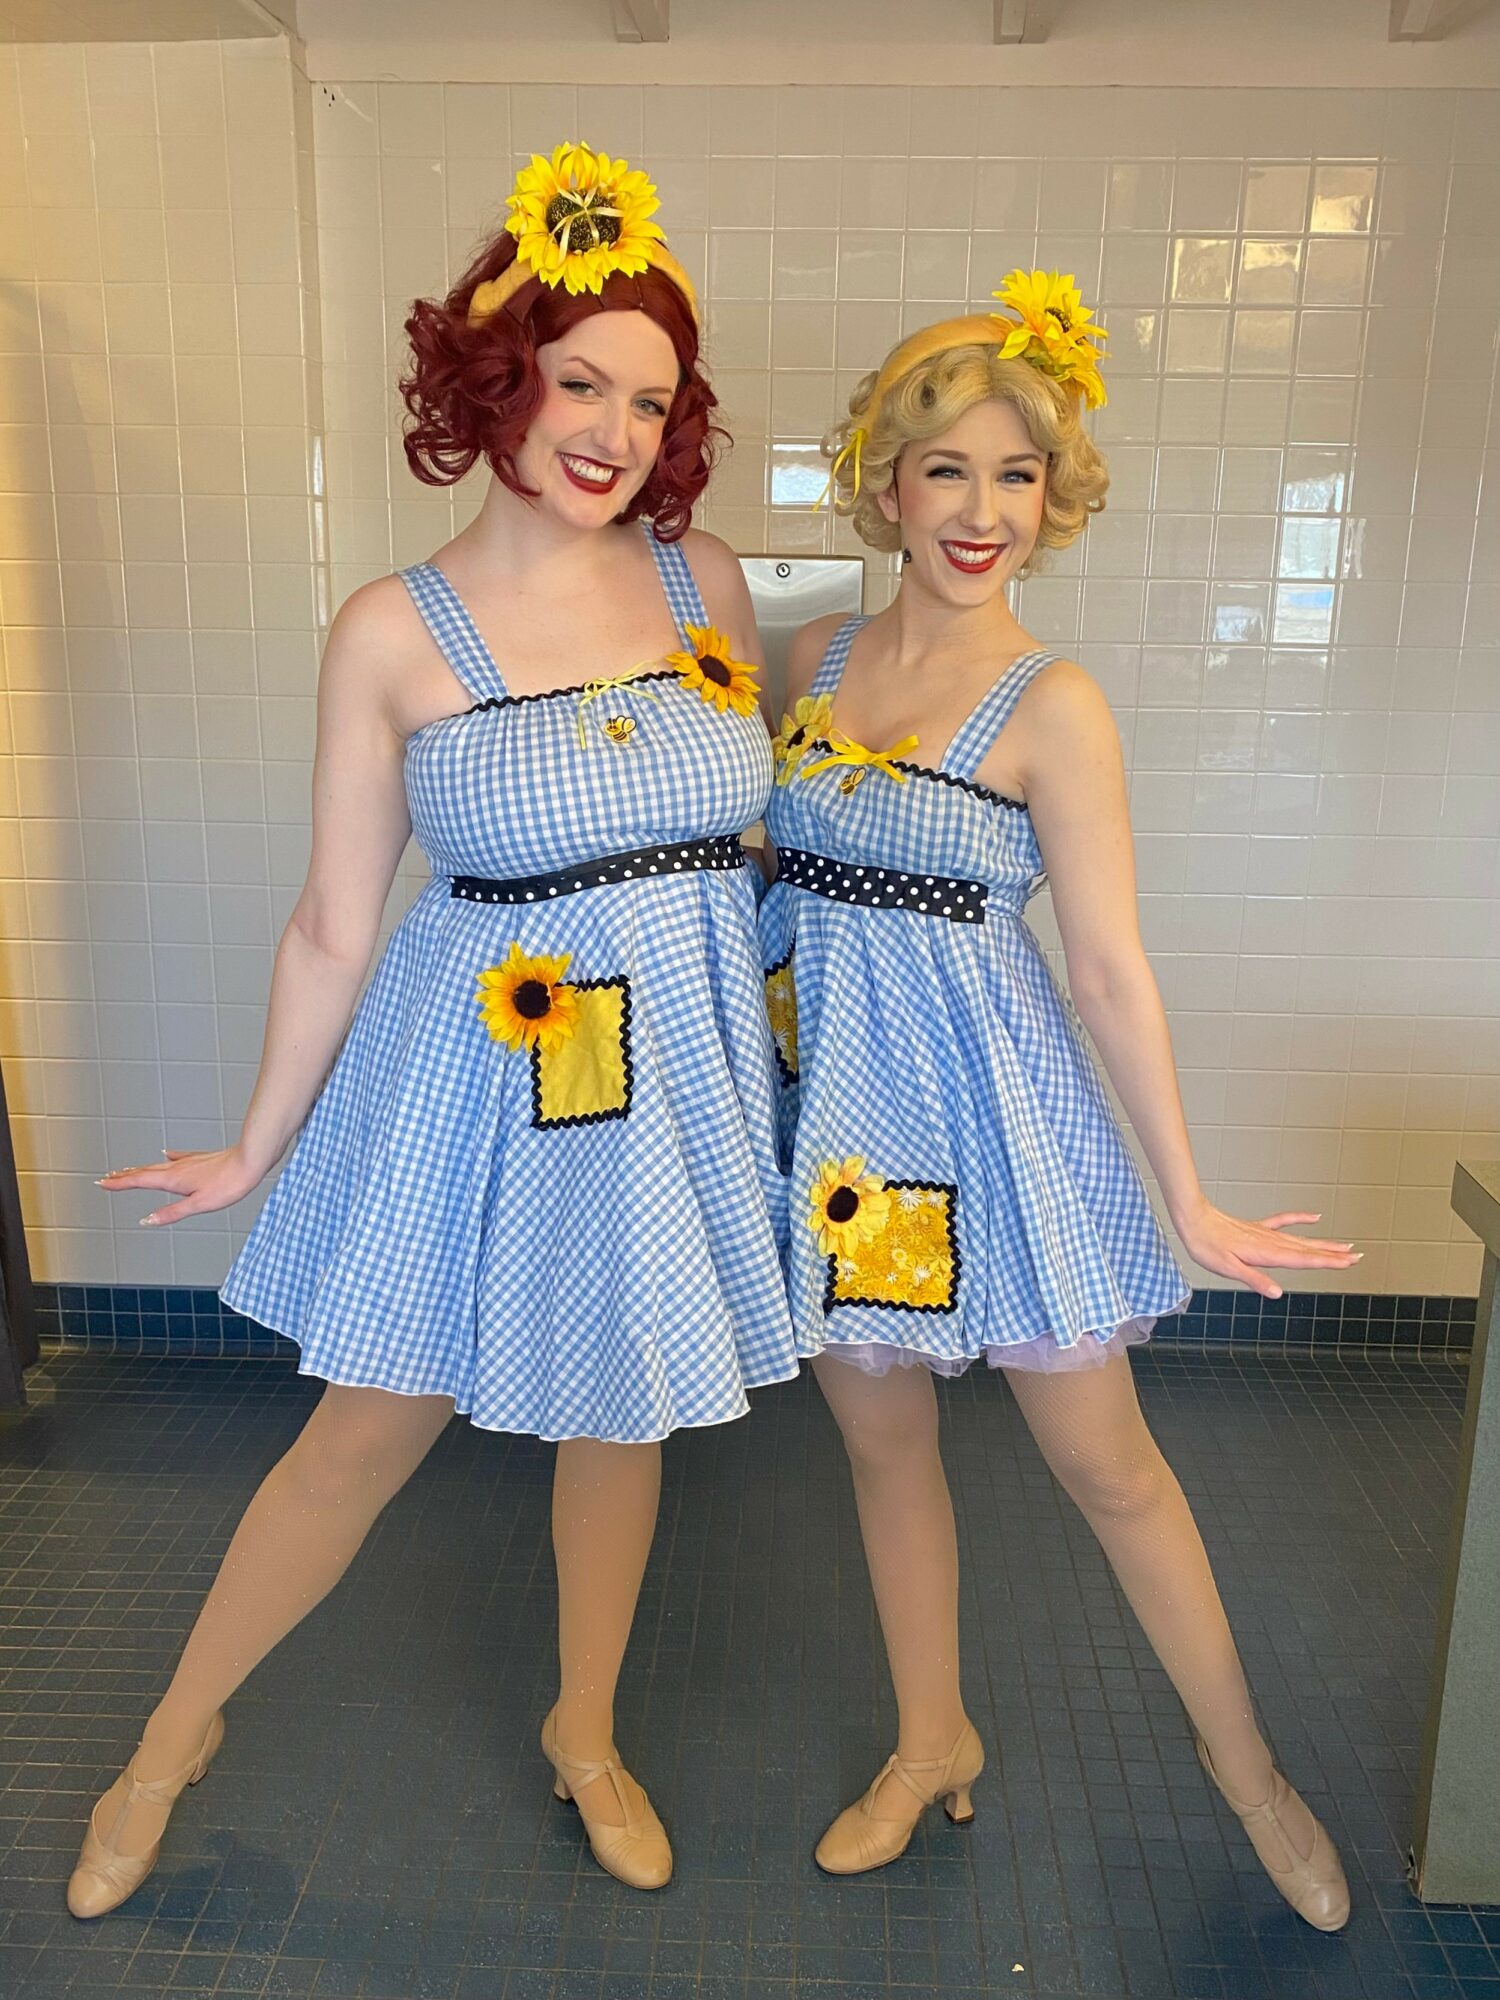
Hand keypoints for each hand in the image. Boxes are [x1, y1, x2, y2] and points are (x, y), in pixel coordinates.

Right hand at [97, 1147, 265, 1226]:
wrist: (249, 1162)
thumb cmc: (228, 1184)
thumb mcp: (198, 1205)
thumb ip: (172, 1213)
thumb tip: (148, 1220)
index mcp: (173, 1179)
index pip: (139, 1181)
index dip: (119, 1183)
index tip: (102, 1183)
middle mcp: (177, 1168)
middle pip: (144, 1172)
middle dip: (124, 1176)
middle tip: (106, 1178)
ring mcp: (189, 1162)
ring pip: (158, 1165)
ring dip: (140, 1169)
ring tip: (127, 1170)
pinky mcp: (200, 1160)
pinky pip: (177, 1158)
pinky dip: (167, 1159)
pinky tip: (166, 1155)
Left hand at [1172, 1203, 1360, 1300]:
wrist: (1193, 1220)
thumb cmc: (1207, 1246)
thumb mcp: (1227, 1269)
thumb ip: (1254, 1279)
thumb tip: (1276, 1293)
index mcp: (1267, 1253)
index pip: (1303, 1260)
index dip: (1327, 1262)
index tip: (1349, 1262)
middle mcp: (1271, 1242)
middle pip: (1309, 1250)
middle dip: (1334, 1254)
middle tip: (1357, 1257)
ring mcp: (1266, 1233)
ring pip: (1301, 1239)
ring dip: (1324, 1243)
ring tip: (1345, 1246)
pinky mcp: (1257, 1228)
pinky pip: (1284, 1222)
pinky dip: (1301, 1219)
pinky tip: (1315, 1217)